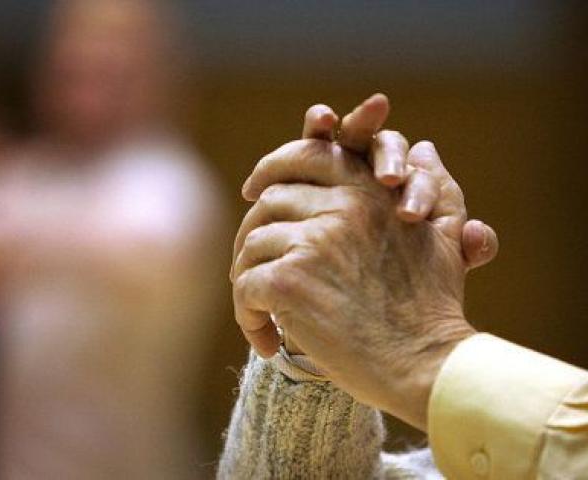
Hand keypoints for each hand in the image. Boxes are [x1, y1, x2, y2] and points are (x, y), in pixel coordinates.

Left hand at [230, 95, 497, 429]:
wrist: (427, 365)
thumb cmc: (433, 309)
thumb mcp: (443, 237)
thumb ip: (436, 187)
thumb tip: (425, 147)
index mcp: (370, 190)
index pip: (308, 155)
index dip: (272, 167)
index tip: (253, 188)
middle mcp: (341, 206)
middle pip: (269, 201)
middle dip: (252, 232)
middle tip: (247, 265)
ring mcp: (313, 241)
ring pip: (251, 245)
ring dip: (248, 278)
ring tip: (261, 311)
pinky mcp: (290, 281)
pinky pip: (246, 286)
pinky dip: (247, 314)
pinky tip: (267, 339)